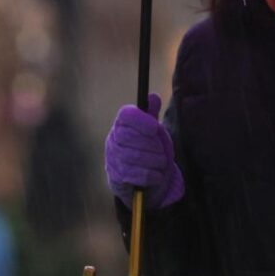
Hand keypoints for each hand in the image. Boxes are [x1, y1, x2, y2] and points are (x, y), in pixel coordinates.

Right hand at [105, 93, 184, 208]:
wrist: (140, 178)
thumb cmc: (147, 148)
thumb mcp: (151, 130)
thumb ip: (152, 114)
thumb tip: (153, 97)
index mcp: (122, 124)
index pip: (125, 115)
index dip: (140, 119)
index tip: (154, 126)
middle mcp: (113, 139)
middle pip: (129, 136)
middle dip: (150, 144)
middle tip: (161, 149)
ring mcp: (112, 158)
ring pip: (133, 156)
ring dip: (154, 160)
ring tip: (162, 162)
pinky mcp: (115, 177)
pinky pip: (134, 175)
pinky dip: (150, 175)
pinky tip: (158, 174)